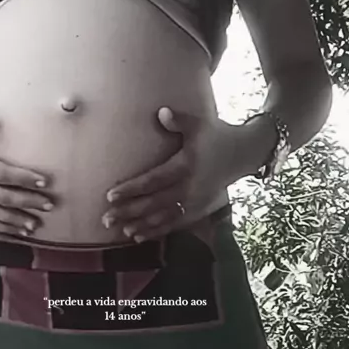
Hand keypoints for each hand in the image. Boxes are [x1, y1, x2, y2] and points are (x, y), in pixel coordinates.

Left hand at [101, 106, 237, 242]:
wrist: (242, 154)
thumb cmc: (216, 136)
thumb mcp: (199, 125)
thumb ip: (179, 121)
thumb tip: (161, 112)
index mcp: (186, 166)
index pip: (153, 180)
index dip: (132, 189)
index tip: (111, 195)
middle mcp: (189, 188)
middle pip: (154, 203)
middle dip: (129, 211)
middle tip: (106, 218)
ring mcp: (194, 202)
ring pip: (162, 217)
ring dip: (140, 225)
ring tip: (120, 230)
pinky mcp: (198, 210)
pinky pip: (174, 224)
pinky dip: (156, 231)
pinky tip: (139, 237)